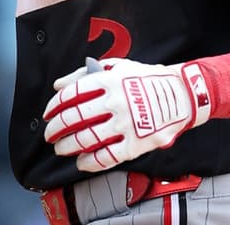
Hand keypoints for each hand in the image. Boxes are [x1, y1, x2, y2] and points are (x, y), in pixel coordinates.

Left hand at [43, 58, 212, 172]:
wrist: (182, 94)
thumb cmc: (146, 79)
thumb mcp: (116, 67)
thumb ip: (84, 74)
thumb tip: (58, 85)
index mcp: (108, 81)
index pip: (71, 95)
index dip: (54, 106)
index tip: (47, 114)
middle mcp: (115, 102)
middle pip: (75, 118)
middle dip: (56, 129)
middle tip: (49, 134)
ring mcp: (126, 124)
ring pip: (88, 139)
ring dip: (68, 146)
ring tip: (61, 148)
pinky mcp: (137, 144)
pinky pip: (108, 157)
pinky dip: (91, 162)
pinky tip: (81, 162)